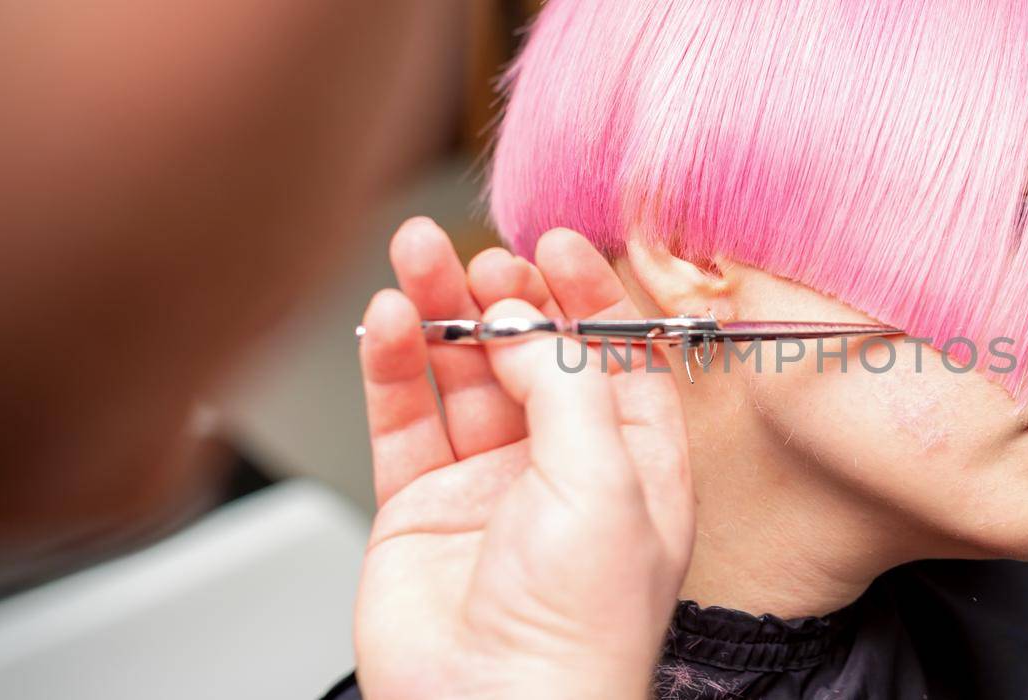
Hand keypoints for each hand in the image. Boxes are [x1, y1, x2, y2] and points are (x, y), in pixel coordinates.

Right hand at [353, 218, 692, 698]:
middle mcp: (564, 472)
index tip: (557, 244)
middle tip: (483, 260)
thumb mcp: (605, 480)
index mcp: (636, 466)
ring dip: (441, 312)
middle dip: (508, 299)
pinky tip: (391, 318)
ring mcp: (488, 487)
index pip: (617, 357)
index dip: (589, 297)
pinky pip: (404, 418)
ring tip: (417, 253)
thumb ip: (569, 383)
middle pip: (534, 356)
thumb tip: (527, 319)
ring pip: (461, 375)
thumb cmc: (580, 630)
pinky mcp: (419, 508)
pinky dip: (393, 364)